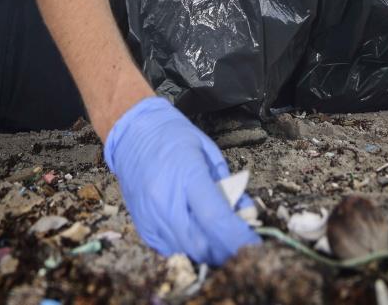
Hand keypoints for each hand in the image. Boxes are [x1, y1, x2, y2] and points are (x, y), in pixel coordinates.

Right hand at [104, 96, 260, 264]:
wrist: (133, 134)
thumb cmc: (173, 137)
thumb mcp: (208, 152)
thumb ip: (227, 186)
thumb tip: (244, 213)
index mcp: (186, 175)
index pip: (215, 219)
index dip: (238, 238)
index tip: (255, 246)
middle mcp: (165, 201)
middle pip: (202, 245)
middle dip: (225, 251)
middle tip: (237, 244)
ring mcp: (152, 217)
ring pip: (186, 252)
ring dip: (206, 251)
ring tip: (216, 237)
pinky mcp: (143, 228)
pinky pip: (170, 250)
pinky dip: (187, 248)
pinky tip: (194, 233)